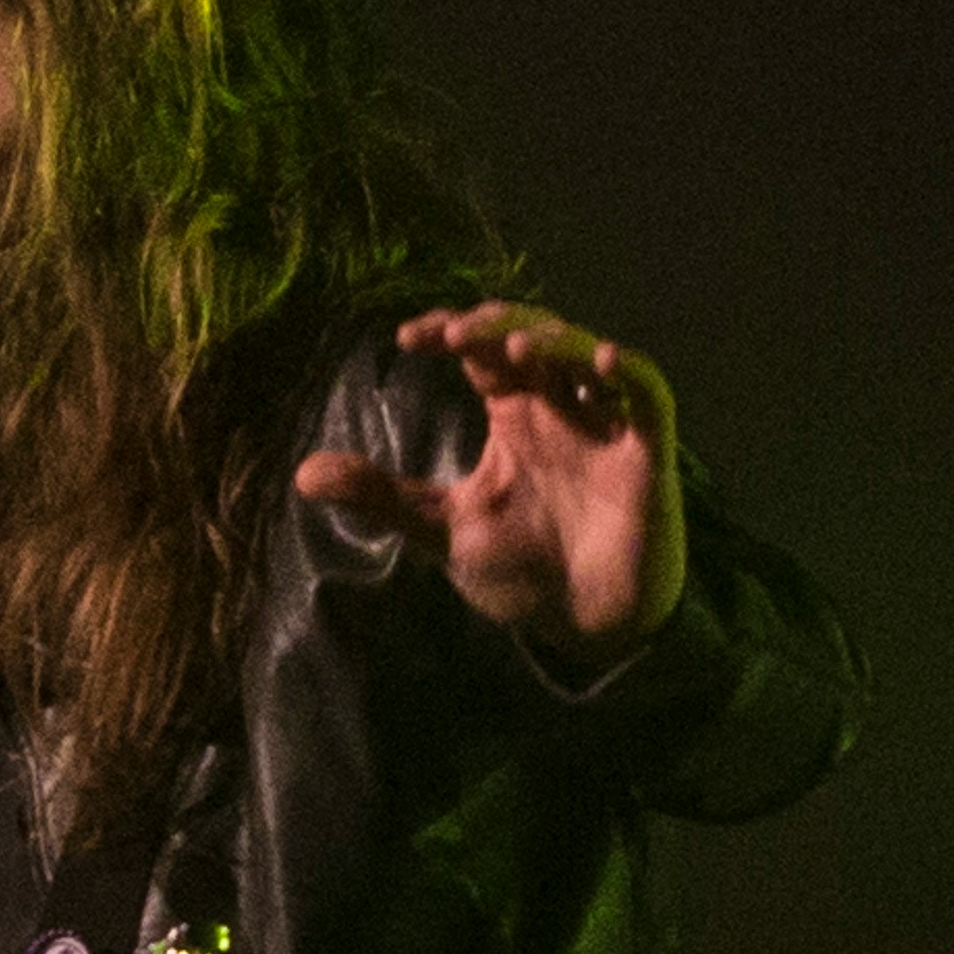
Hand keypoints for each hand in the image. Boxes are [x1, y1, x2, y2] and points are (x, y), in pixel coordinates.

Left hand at [313, 307, 686, 650]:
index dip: (451, 332)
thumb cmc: (527, 571)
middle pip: (533, 336)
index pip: (482, 351)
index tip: (408, 338)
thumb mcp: (443, 530)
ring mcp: (606, 425)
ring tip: (512, 347)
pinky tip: (603, 358)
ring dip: (554, 340)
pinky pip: (649, 394)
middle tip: (453, 333)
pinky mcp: (647, 452)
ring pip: (587, 352)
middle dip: (495, 325)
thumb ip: (384, 497)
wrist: (586, 629)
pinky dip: (631, 371)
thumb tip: (304, 474)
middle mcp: (560, 407)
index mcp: (515, 416)